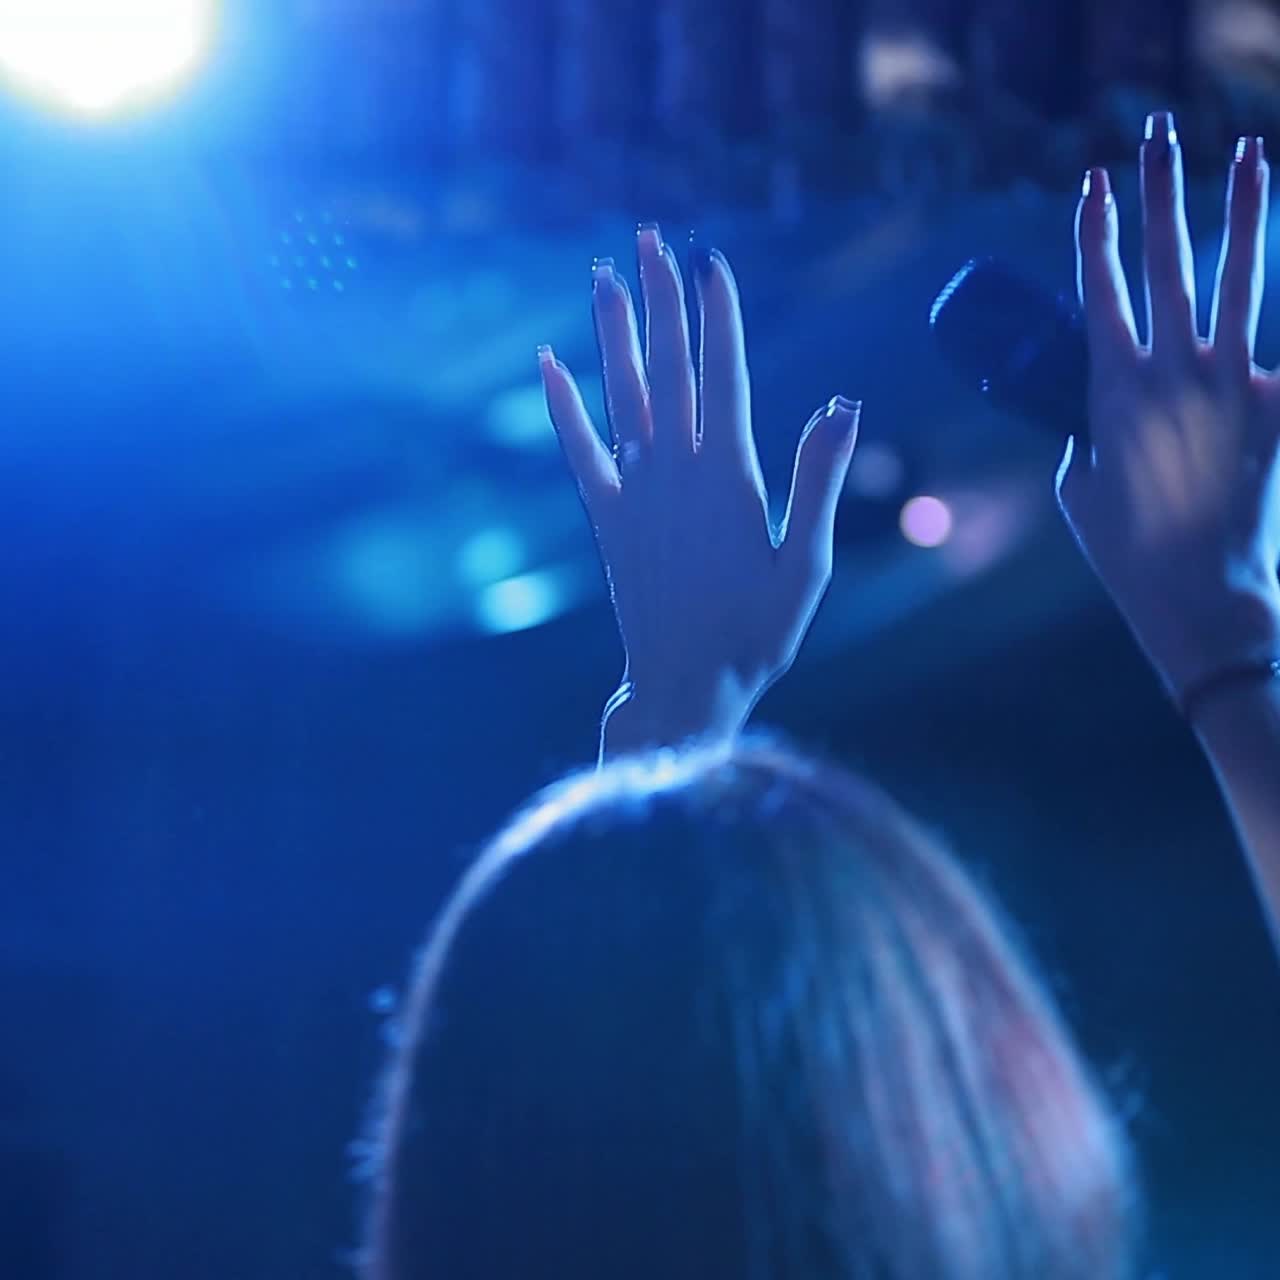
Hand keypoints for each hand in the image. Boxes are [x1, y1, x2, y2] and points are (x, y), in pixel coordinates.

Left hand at [539, 224, 859, 751]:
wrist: (683, 686)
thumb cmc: (756, 633)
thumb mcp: (807, 564)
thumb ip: (818, 481)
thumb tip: (842, 405)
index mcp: (730, 477)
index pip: (723, 375)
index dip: (716, 315)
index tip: (708, 260)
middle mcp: (676, 473)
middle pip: (667, 368)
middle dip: (660, 300)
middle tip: (648, 238)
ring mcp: (635, 493)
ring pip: (621, 396)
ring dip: (613, 333)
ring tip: (603, 276)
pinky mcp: (607, 519)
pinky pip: (579, 451)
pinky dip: (562, 406)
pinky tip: (548, 364)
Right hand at [1060, 113, 1279, 698]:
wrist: (1204, 595)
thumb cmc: (1128, 550)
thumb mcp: (1079, 486)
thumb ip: (1087, 430)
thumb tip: (1103, 406)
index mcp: (1113, 389)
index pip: (1101, 288)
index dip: (1096, 231)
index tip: (1094, 184)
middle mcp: (1174, 372)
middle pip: (1168, 260)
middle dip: (1159, 190)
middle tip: (1154, 138)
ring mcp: (1232, 384)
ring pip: (1239, 277)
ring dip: (1245, 209)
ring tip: (1251, 153)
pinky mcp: (1276, 407)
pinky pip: (1278, 353)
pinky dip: (1276, 334)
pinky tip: (1276, 301)